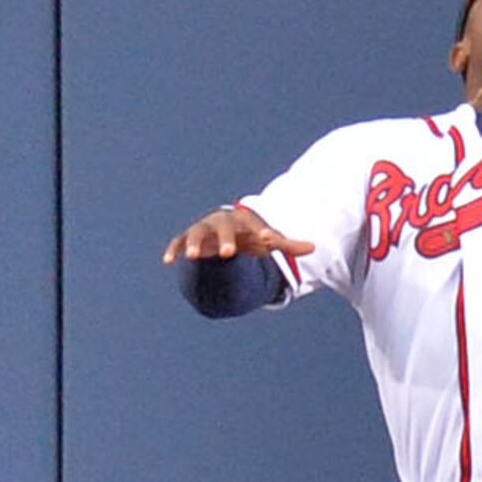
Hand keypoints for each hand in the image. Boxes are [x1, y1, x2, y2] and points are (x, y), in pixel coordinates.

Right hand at [164, 203, 312, 267]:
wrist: (227, 231)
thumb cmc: (250, 236)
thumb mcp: (266, 240)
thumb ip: (287, 245)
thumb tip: (313, 248)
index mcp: (244, 221)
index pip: (254, 225)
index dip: (262, 231)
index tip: (269, 239)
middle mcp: (222, 222)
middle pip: (224, 228)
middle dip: (225, 239)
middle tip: (228, 253)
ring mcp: (204, 229)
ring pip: (197, 234)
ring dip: (194, 243)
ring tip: (194, 257)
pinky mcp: (188, 238)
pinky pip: (178, 242)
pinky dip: (174, 249)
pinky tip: (168, 261)